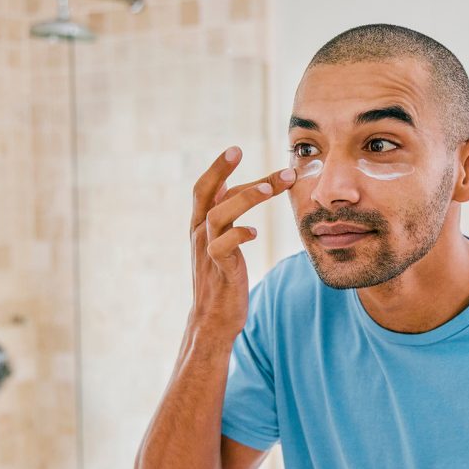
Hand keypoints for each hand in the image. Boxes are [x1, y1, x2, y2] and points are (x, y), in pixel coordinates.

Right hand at [189, 146, 295, 339]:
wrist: (213, 319)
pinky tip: (254, 233)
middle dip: (221, 169)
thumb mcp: (223, 242)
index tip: (236, 149)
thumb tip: (248, 190)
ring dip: (244, 198)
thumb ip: (230, 217)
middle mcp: (200, 233)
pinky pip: (223, 247)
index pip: (205, 188)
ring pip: (218, 215)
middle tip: (239, 150)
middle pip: (206, 193)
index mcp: (201, 225)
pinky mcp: (219, 269)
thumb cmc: (223, 277)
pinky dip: (238, 235)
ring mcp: (207, 251)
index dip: (218, 167)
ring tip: (269, 188)